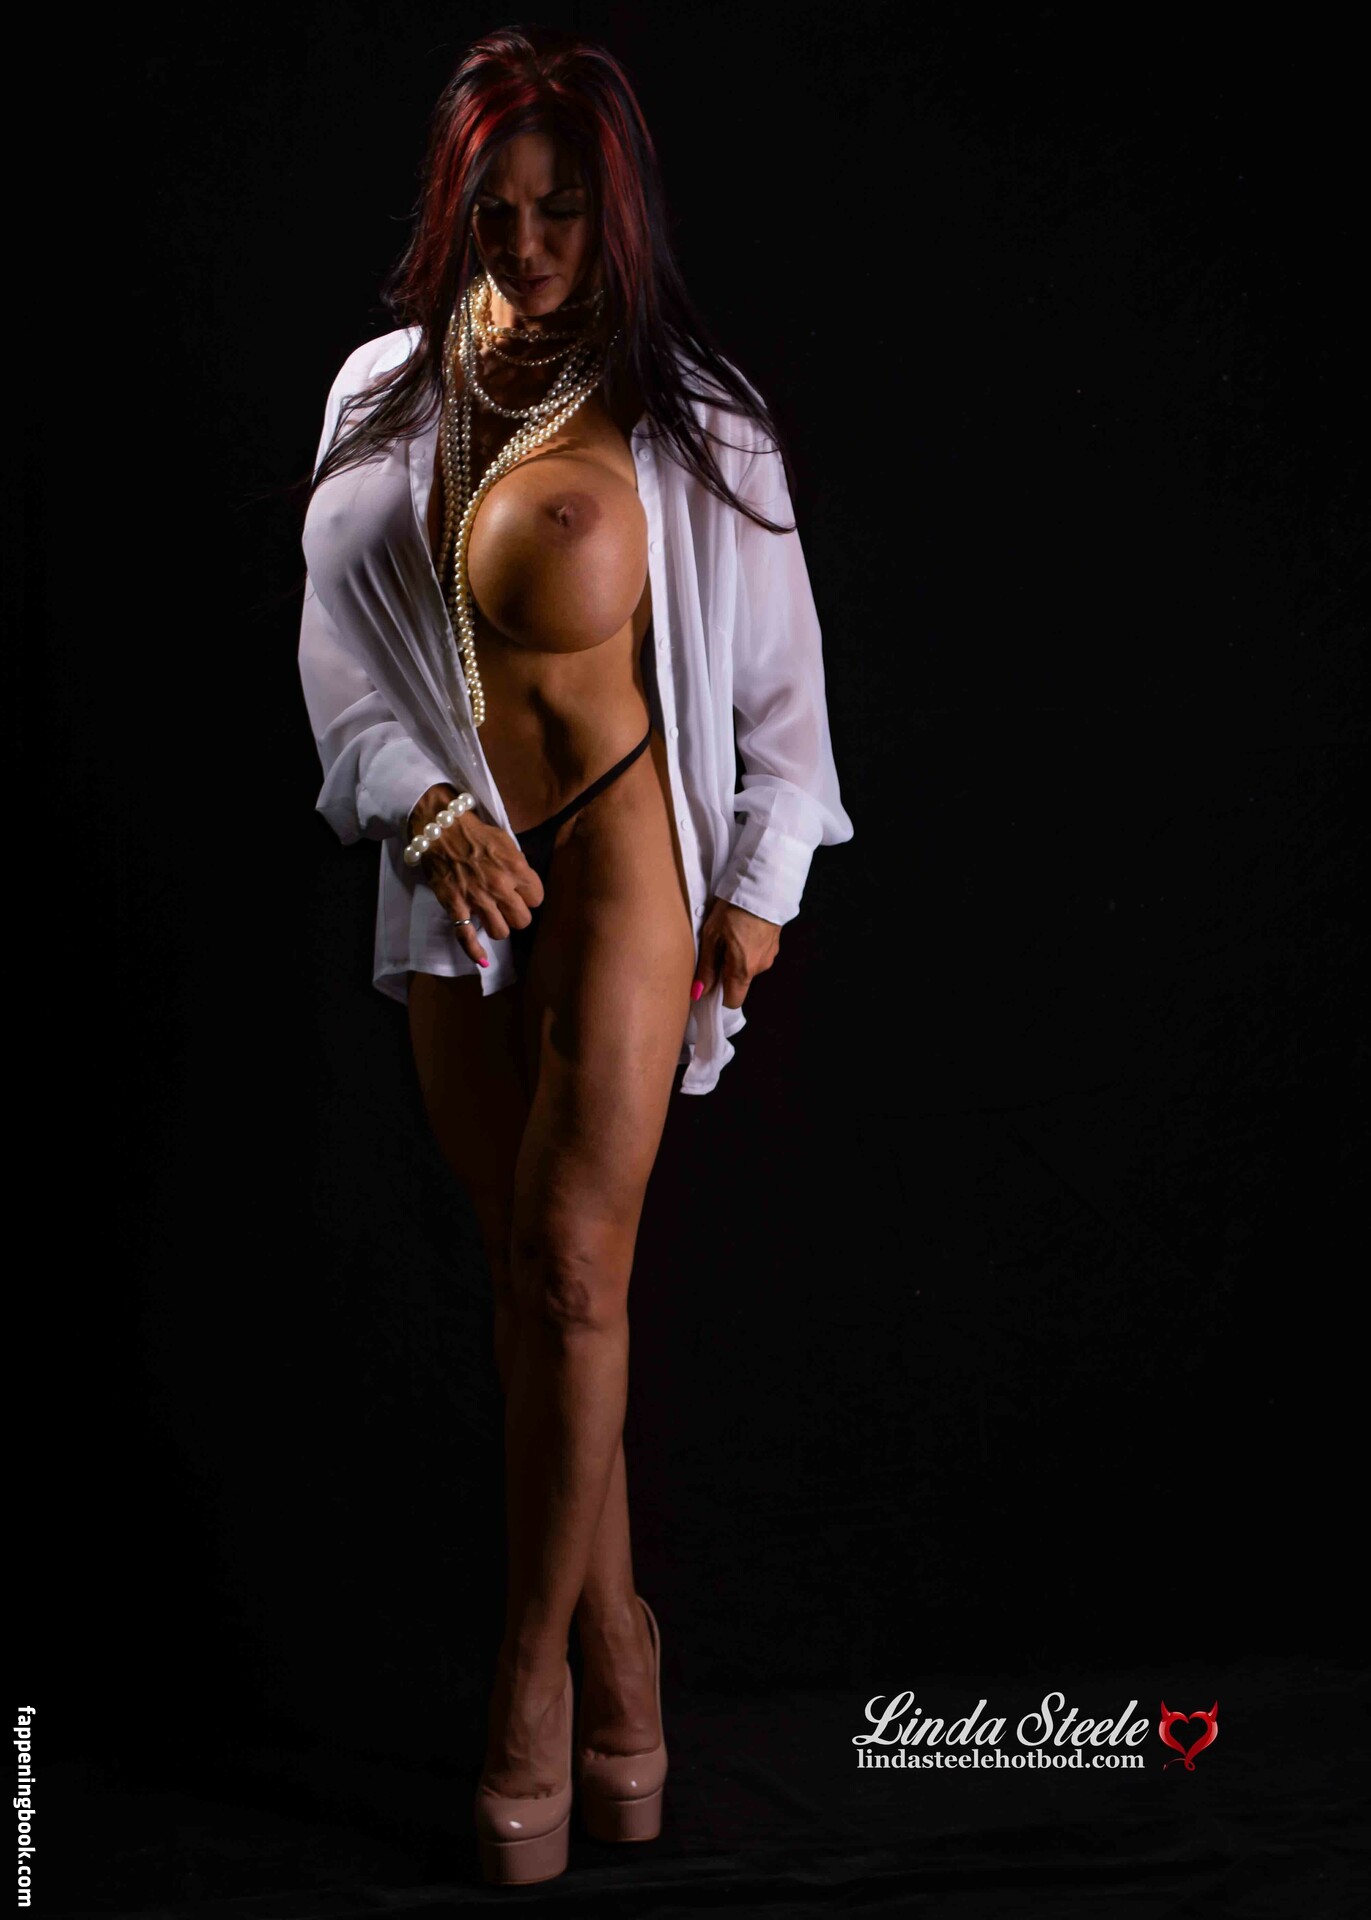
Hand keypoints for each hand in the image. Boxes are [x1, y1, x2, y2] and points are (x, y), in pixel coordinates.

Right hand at [408, 785, 543, 968]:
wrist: (440, 829)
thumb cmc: (475, 832)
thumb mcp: (506, 841)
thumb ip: (518, 864)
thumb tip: (524, 881)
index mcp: (516, 868)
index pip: (537, 898)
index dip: (530, 897)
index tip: (523, 893)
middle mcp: (500, 886)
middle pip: (523, 920)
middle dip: (517, 915)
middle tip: (509, 907)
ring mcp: (477, 899)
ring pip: (501, 932)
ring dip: (499, 927)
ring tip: (494, 919)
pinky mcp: (456, 906)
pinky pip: (467, 937)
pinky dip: (475, 952)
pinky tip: (482, 961)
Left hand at [692, 897, 781, 1009]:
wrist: (763, 885)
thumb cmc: (734, 909)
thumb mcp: (712, 936)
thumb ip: (706, 967)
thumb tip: (698, 993)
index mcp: (743, 969)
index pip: (732, 1001)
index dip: (718, 995)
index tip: (707, 981)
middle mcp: (760, 967)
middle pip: (738, 982)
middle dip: (724, 971)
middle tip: (714, 947)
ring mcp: (770, 955)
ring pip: (747, 967)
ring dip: (735, 957)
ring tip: (727, 933)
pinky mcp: (774, 943)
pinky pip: (756, 954)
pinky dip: (746, 947)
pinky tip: (740, 928)